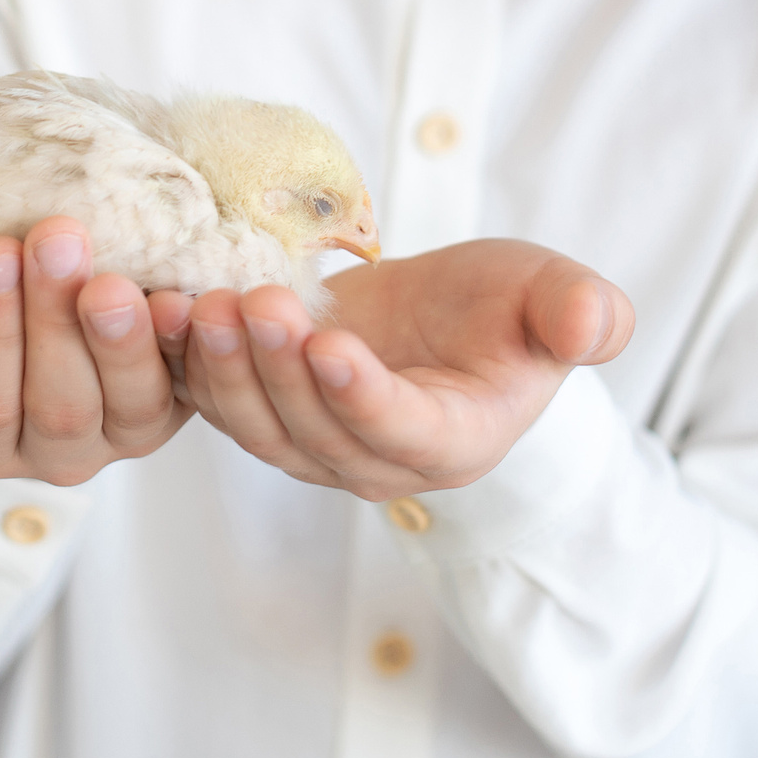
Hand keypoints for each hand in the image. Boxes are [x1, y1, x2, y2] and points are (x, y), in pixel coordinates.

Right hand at [0, 217, 195, 485]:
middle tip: (55, 236)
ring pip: (128, 403)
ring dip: (122, 337)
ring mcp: (124, 433)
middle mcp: (54, 453)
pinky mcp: (185, 405)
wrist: (49, 284)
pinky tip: (182, 298)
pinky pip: (194, 387)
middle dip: (54, 320)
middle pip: (57, 404)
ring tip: (114, 272)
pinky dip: (187, 345)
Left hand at [166, 239, 633, 500]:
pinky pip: (214, 399)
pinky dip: (182, 361)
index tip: (331, 346)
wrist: (444, 320)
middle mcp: (374, 460)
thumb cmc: (504, 310)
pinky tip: (159, 308)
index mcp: (452, 440)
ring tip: (201, 305)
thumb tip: (598, 325)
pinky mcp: (261, 412)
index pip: (402, 432)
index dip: (363, 397)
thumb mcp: (553, 297)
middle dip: (277, 370)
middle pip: (313, 431)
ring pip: (256, 424)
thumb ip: (580, 313)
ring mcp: (311, 443)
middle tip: (250, 305)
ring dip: (221, 370)